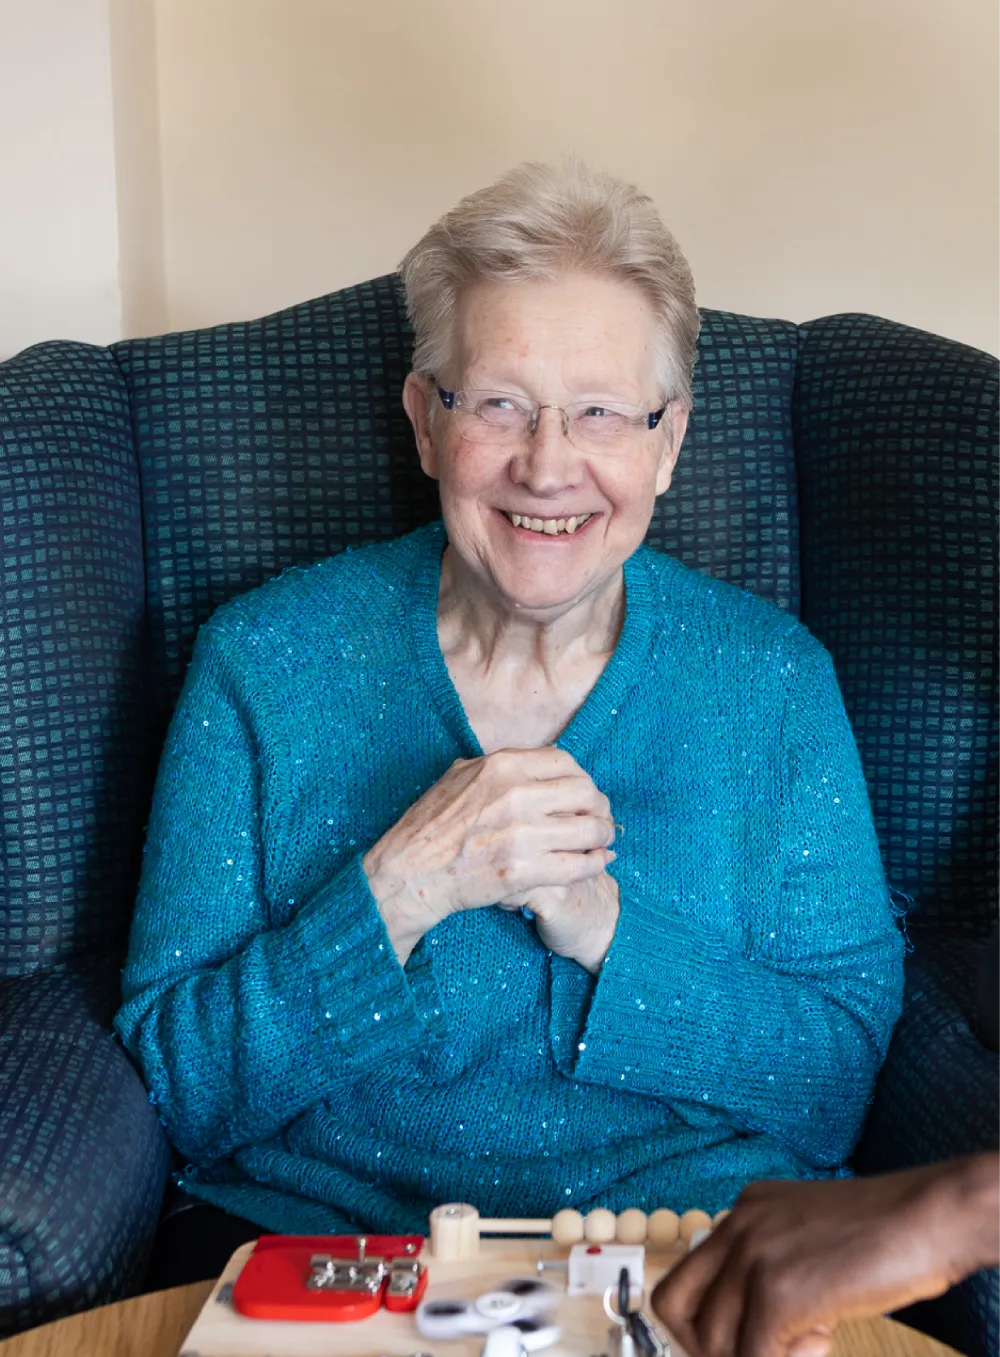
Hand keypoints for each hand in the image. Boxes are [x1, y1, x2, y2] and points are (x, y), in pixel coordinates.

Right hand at [362, 746, 614, 963]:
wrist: (410, 872)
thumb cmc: (431, 825)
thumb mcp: (460, 776)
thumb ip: (498, 766)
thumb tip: (533, 762)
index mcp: (502, 766)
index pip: (566, 762)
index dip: (582, 777)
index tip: (583, 792)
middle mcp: (515, 795)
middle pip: (586, 792)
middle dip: (599, 806)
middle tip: (599, 818)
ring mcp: (520, 835)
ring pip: (589, 830)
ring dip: (603, 836)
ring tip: (603, 842)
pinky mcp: (522, 871)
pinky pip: (578, 865)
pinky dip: (594, 864)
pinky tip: (597, 863)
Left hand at [651, 1160, 998, 1356]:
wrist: (926, 1217)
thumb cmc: (883, 1234)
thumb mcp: (808, 1238)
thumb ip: (771, 1266)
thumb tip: (748, 1331)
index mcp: (742, 1210)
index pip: (685, 1279)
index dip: (708, 1324)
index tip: (753, 1339)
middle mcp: (736, 1225)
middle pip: (676, 1307)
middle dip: (712, 1348)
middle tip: (767, 1349)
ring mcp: (752, 1255)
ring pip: (712, 1342)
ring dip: (758, 1356)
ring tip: (812, 1340)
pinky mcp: (776, 1290)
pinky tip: (825, 1340)